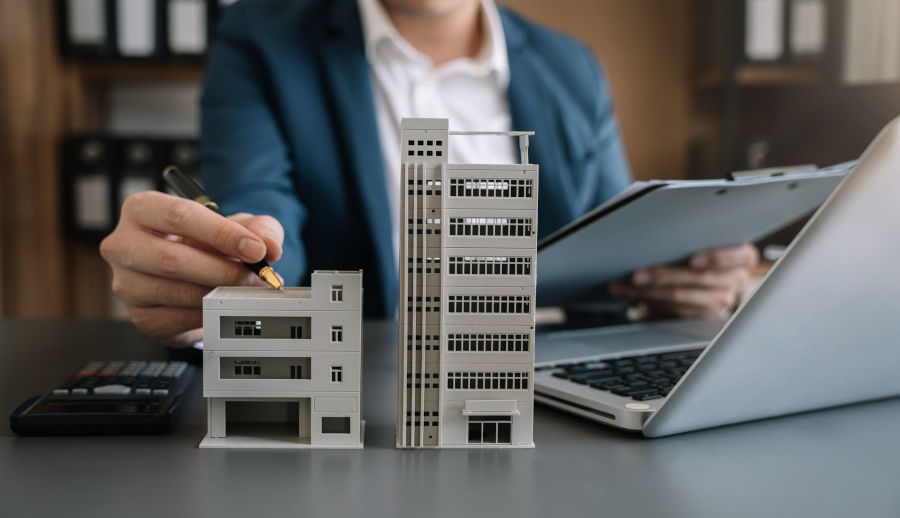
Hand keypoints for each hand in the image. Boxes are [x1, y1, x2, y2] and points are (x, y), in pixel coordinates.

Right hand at [100, 191, 283, 346]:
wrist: (189, 275)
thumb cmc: (205, 242)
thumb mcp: (235, 225)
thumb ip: (258, 227)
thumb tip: (270, 245)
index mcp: (142, 209)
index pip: (179, 216)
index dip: (222, 234)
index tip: (255, 249)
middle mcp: (123, 245)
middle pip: (173, 259)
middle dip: (223, 270)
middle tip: (254, 277)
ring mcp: (126, 283)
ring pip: (178, 292)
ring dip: (220, 294)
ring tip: (245, 290)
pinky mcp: (140, 316)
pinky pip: (179, 318)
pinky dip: (209, 313)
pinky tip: (223, 304)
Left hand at [608, 243, 758, 318]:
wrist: (700, 275)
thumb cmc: (700, 247)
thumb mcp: (704, 238)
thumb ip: (694, 235)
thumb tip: (657, 227)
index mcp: (742, 256)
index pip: (739, 256)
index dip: (716, 258)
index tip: (693, 260)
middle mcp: (734, 279)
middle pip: (700, 278)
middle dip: (665, 275)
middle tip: (637, 274)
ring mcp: (718, 299)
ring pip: (681, 296)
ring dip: (648, 291)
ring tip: (625, 285)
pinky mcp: (701, 313)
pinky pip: (672, 308)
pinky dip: (646, 299)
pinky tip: (629, 292)